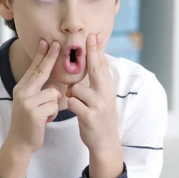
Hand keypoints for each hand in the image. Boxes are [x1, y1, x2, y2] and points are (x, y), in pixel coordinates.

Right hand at [6, 40, 61, 154]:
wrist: (20, 142)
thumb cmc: (29, 122)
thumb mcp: (30, 103)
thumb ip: (39, 91)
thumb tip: (54, 85)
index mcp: (21, 88)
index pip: (34, 68)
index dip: (41, 55)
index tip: (46, 41)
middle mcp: (22, 92)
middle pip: (41, 72)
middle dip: (50, 57)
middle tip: (57, 44)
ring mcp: (27, 102)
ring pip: (54, 93)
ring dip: (53, 105)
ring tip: (44, 114)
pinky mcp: (34, 113)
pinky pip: (54, 106)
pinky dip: (52, 114)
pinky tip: (44, 121)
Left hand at [67, 33, 122, 177]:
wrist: (105, 142)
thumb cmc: (100, 116)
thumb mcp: (103, 97)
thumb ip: (97, 80)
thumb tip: (95, 60)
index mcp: (107, 87)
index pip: (101, 64)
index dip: (97, 49)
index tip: (94, 35)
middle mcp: (105, 93)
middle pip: (95, 68)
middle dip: (91, 52)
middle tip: (87, 37)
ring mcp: (98, 104)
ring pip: (76, 88)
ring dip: (72, 94)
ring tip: (78, 104)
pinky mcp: (90, 115)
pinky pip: (72, 102)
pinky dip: (71, 105)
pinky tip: (77, 112)